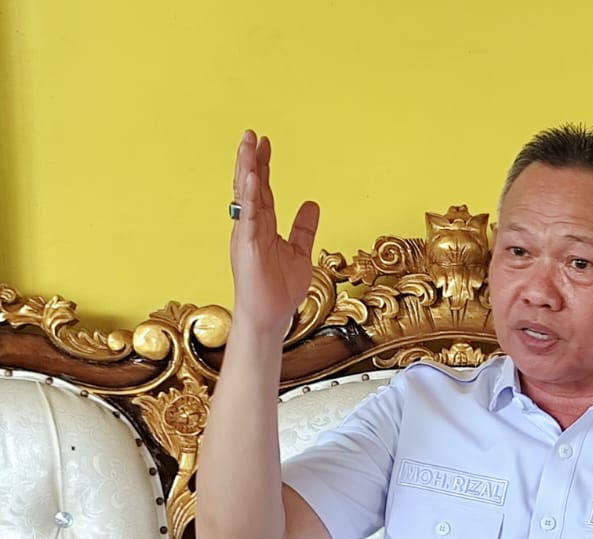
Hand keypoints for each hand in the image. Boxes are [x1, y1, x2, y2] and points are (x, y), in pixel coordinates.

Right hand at [229, 130, 319, 337]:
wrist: (272, 315)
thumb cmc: (280, 289)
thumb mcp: (300, 252)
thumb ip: (304, 228)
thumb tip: (311, 204)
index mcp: (263, 226)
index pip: (263, 190)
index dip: (264, 166)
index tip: (265, 143)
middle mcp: (251, 226)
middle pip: (250, 186)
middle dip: (250, 159)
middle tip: (251, 134)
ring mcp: (247, 235)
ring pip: (246, 196)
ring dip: (246, 169)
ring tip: (247, 145)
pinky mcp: (247, 246)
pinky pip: (248, 217)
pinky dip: (250, 196)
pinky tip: (252, 177)